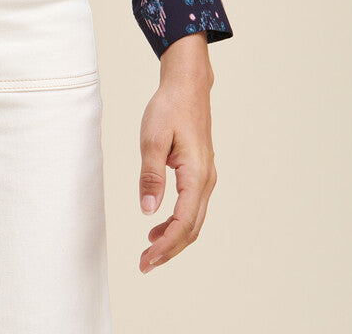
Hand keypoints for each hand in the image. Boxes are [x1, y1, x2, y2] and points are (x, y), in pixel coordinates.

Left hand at [137, 32, 216, 272]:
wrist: (188, 86)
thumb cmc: (170, 107)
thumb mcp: (152, 138)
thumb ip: (151, 175)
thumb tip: (148, 211)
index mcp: (197, 175)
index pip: (183, 222)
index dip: (165, 245)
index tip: (146, 260)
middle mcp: (206, 181)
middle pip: (192, 229)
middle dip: (169, 250)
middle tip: (144, 265)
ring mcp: (206, 178)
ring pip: (194, 221)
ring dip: (173, 239)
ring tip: (149, 251)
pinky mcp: (200, 174)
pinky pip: (192, 208)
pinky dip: (177, 223)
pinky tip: (158, 226)